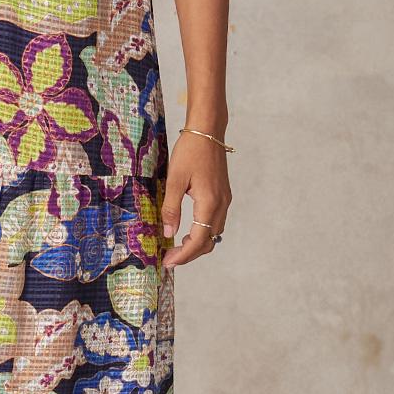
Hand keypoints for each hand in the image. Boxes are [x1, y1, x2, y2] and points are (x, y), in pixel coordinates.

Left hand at [160, 135, 229, 267]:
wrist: (208, 131)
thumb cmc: (190, 151)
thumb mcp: (174, 179)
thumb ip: (171, 207)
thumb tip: (168, 232)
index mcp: (209, 203)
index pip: (199, 240)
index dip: (183, 255)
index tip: (168, 262)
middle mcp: (221, 205)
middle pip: (209, 241)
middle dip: (190, 254)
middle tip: (169, 258)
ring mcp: (225, 200)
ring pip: (214, 233)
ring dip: (197, 244)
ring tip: (176, 247)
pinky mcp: (223, 195)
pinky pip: (215, 222)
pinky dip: (203, 232)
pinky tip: (188, 230)